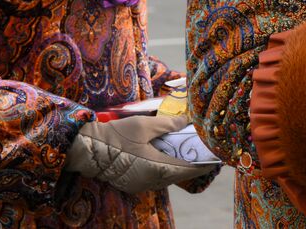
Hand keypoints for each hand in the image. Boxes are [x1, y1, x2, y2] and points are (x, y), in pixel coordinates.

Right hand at [66, 115, 217, 194]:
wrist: (88, 149)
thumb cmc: (117, 135)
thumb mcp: (146, 125)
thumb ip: (169, 124)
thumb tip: (189, 120)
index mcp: (158, 168)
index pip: (188, 169)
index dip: (204, 164)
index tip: (216, 159)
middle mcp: (152, 181)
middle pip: (179, 174)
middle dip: (192, 164)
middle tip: (203, 153)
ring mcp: (141, 185)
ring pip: (167, 178)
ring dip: (178, 167)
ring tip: (187, 154)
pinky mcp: (133, 184)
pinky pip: (155, 179)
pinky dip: (165, 169)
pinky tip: (166, 157)